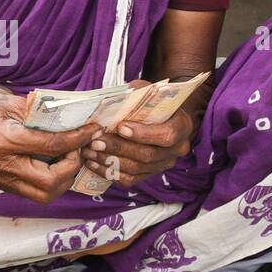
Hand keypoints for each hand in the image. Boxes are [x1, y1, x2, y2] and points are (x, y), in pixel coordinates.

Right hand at [0, 91, 99, 203]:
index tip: (93, 131)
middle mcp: (3, 164)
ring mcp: (0, 178)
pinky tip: (52, 164)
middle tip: (76, 150)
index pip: (52, 146)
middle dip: (71, 167)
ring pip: (43, 195)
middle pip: (50, 182)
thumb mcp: (17, 102)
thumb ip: (46, 115)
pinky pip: (33, 192)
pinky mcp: (0, 183)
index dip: (78, 139)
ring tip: (66, 159)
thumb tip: (76, 120)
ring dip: (62, 180)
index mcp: (7, 140)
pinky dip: (49, 182)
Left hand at [81, 82, 195, 187]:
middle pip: (148, 155)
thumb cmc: (150, 101)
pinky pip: (129, 180)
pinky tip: (93, 163)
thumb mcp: (146, 91)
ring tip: (89, 151)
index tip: (120, 127)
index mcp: (182, 126)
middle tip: (95, 141)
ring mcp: (163, 164)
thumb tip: (112, 101)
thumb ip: (134, 94)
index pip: (167, 135)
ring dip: (110, 161)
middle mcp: (177, 149)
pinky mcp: (149, 174)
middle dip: (119, 148)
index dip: (143, 134)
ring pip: (136, 169)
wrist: (158, 116)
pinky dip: (109, 172)